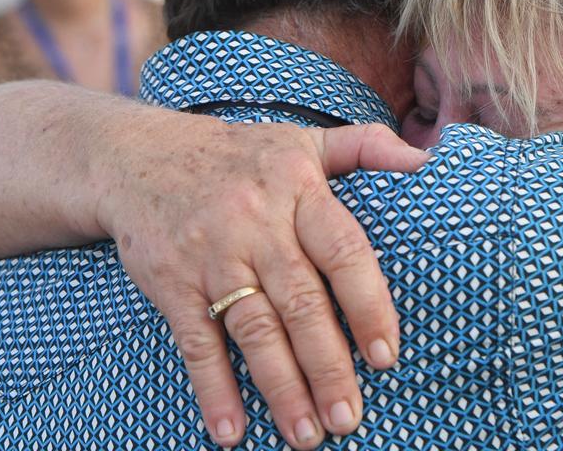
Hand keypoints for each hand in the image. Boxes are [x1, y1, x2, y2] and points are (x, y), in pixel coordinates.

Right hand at [96, 120, 429, 448]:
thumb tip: (426, 161)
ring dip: (280, 386)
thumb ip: (365, 147)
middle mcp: (256, 222)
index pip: (343, 250)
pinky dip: (213, 388)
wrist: (136, 156)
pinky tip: (231, 430)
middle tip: (348, 418)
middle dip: (327, 365)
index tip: (386, 355)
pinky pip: (195, 341)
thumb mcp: (301, 141)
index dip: (367, 304)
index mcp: (297, 188)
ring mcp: (210, 254)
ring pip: (252, 328)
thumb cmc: (238, 156)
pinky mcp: (171, 282)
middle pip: (299, 301)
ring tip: (306, 436)